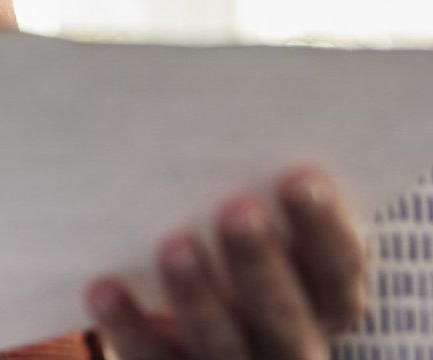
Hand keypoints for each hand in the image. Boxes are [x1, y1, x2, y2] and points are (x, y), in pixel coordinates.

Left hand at [84, 166, 368, 358]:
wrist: (190, 322)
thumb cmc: (223, 243)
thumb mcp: (250, 224)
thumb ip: (247, 192)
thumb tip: (205, 108)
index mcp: (323, 300)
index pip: (340, 272)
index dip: (324, 228)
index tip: (296, 176)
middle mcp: (291, 343)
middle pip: (287, 317)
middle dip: (262, 263)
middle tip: (236, 209)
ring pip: (224, 345)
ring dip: (199, 297)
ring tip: (174, 245)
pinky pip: (153, 357)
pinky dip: (127, 323)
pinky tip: (101, 287)